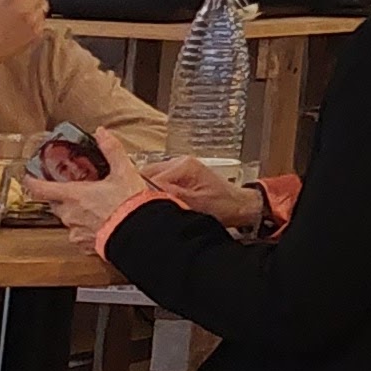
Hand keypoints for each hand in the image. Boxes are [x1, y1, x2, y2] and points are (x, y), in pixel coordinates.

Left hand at [35, 115, 153, 241]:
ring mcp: (76, 231)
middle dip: (61, 197)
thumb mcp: (123, 172)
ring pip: (68, 219)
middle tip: (74, 190)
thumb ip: (111, 150)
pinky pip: (79, 235)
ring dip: (76, 212)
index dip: (32, 182)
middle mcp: (70, 214)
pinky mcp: (85, 245)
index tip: (29, 177)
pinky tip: (100, 223)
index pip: (42, 189)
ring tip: (93, 207)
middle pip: (55, 204)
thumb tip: (102, 133)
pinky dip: (86, 228)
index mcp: (74, 195)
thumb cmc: (129, 206)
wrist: (139, 234)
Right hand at [137, 152, 262, 228]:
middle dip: (137, 190)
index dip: (137, 191)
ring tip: (140, 208)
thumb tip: (147, 194)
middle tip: (132, 208)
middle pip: (146, 174)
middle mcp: (179, 163)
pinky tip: (151, 206)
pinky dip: (153, 193)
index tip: (131, 204)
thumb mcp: (195, 204)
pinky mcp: (179, 177)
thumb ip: (171, 196)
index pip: (149, 175)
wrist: (239, 207)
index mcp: (183, 165)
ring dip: (144, 192)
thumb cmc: (223, 205)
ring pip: (150, 178)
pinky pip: (158, 183)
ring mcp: (179, 169)